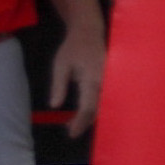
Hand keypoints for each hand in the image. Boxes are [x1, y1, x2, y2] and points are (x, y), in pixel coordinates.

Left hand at [47, 28, 104, 142]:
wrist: (90, 31)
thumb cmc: (74, 47)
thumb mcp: (60, 64)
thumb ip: (59, 85)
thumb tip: (54, 106)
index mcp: (92, 78)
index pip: (87, 106)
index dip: (79, 122)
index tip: (70, 133)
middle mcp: (105, 82)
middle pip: (97, 110)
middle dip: (84, 122)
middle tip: (69, 130)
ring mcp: (109, 81)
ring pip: (102, 106)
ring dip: (88, 116)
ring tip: (73, 122)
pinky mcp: (110, 81)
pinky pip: (104, 99)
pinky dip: (94, 108)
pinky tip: (83, 112)